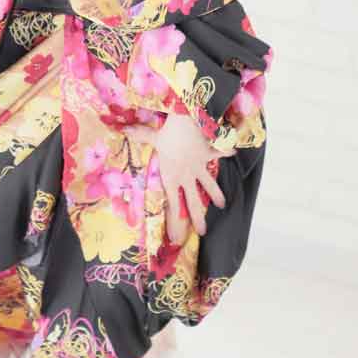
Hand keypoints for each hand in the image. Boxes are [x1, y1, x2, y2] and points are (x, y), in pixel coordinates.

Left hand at [125, 112, 234, 244]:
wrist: (188, 122)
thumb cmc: (168, 132)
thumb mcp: (152, 136)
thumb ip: (140, 136)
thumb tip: (124, 130)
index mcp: (171, 176)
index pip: (172, 203)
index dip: (174, 220)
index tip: (176, 236)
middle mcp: (186, 175)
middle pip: (193, 201)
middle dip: (198, 218)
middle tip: (203, 232)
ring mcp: (200, 166)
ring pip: (209, 185)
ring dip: (215, 194)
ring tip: (222, 205)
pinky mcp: (209, 155)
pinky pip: (219, 154)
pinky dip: (227, 153)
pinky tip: (234, 154)